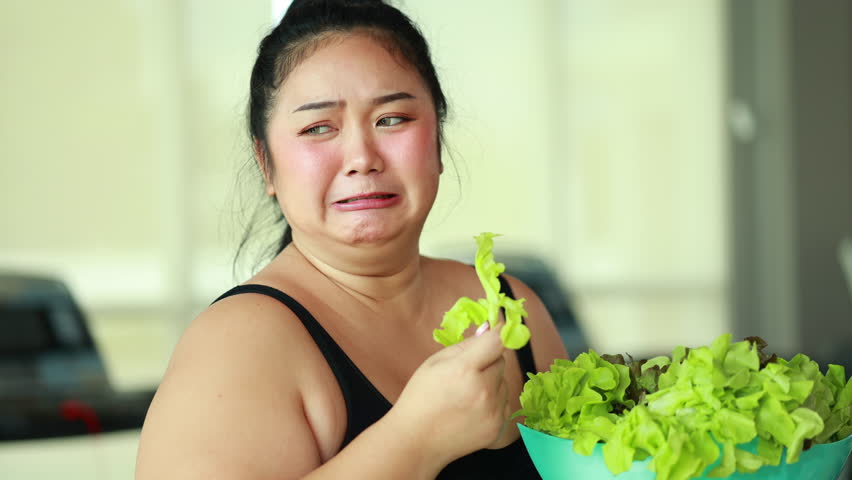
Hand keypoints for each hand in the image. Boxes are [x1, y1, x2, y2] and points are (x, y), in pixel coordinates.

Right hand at [389, 324, 510, 467]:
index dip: (494, 336)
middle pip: (501, 362)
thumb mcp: (434, 362)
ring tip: (466, 396)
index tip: (494, 333)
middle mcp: (483, 390)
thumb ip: (465, 345)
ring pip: (504, 383)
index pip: (496, 342)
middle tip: (465, 374)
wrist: (416, 440)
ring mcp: (493, 412)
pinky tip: (472, 410)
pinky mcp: (497, 428)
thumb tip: (491, 328)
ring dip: (491, 384)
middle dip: (487, 363)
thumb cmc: (420, 397)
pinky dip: (494, 403)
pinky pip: (505, 403)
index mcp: (464, 370)